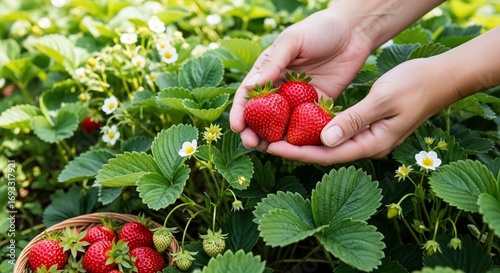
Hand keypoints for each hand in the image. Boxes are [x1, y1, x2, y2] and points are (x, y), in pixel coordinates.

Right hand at [229, 8, 371, 150]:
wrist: (354, 32)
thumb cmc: (319, 29)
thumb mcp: (292, 41)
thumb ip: (273, 63)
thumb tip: (251, 86)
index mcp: (269, 70)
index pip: (249, 94)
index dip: (240, 112)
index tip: (236, 127)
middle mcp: (281, 87)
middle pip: (262, 114)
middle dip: (254, 130)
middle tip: (250, 143)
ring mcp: (299, 99)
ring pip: (282, 123)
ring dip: (273, 137)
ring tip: (268, 149)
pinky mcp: (319, 105)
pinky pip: (307, 124)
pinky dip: (299, 136)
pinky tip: (294, 146)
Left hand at [266, 57, 459, 164]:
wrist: (440, 79)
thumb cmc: (415, 86)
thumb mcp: (383, 100)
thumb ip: (354, 120)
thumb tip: (324, 139)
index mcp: (371, 144)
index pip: (327, 155)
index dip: (298, 152)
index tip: (272, 147)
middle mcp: (368, 146)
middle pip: (324, 153)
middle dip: (295, 149)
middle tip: (266, 143)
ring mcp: (368, 138)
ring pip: (329, 144)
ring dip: (304, 140)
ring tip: (276, 135)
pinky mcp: (367, 128)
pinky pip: (337, 133)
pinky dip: (317, 129)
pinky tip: (301, 123)